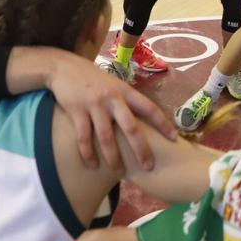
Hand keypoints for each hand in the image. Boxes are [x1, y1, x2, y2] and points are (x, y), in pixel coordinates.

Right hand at [37, 50, 175, 170]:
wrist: (65, 68)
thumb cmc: (94, 79)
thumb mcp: (114, 84)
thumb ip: (127, 100)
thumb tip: (144, 120)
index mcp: (126, 91)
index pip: (150, 108)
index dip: (163, 124)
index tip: (174, 139)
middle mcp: (113, 98)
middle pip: (131, 128)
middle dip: (141, 149)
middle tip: (149, 167)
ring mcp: (95, 105)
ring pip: (107, 137)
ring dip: (114, 157)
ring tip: (119, 173)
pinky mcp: (77, 111)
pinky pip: (84, 137)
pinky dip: (88, 153)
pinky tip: (92, 165)